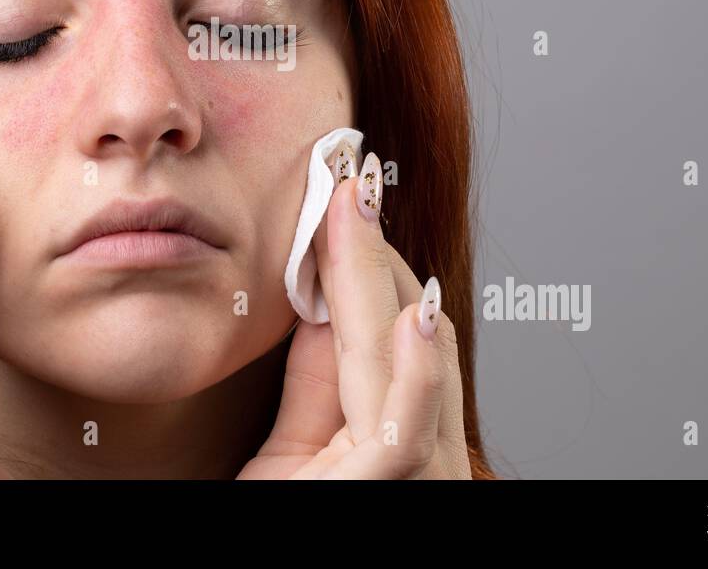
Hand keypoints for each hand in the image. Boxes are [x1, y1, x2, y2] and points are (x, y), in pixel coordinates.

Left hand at [238, 152, 471, 478]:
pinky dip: (415, 369)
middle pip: (414, 335)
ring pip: (414, 364)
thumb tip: (322, 299)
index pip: (399, 332)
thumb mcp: (294, 456)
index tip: (350, 196)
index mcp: (398, 443)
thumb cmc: (279, 531)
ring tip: (357, 209)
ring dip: (382, 281)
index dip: (375, 259)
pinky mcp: (384, 494)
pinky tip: (407, 312)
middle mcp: (428, 461)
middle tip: (351, 176)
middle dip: (378, 253)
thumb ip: (317, 384)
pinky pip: (406, 430)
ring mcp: (415, 480)